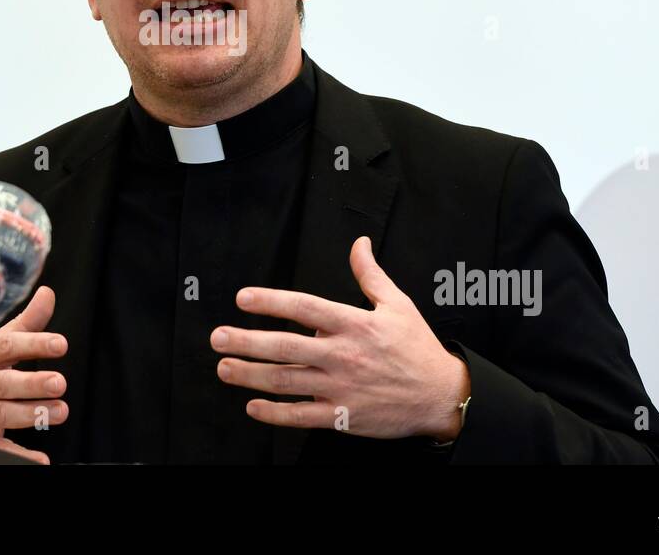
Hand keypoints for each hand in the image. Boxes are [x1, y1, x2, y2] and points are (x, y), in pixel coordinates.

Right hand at [0, 285, 68, 463]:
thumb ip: (26, 323)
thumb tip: (47, 294)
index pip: (7, 345)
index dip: (34, 344)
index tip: (60, 344)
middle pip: (2, 382)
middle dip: (32, 383)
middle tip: (60, 383)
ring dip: (31, 413)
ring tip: (60, 411)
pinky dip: (16, 454)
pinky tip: (39, 458)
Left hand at [210, 236, 469, 439]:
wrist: (441, 396)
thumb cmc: (417, 349)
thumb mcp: (398, 304)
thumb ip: (370, 274)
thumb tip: (359, 244)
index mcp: (353, 324)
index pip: (303, 307)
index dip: (270, 302)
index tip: (243, 299)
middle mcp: (342, 354)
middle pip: (284, 346)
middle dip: (245, 341)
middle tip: (217, 337)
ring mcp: (340, 387)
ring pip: (285, 380)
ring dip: (250, 375)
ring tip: (224, 367)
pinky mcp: (342, 416)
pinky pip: (300, 415)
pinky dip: (274, 413)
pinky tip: (253, 406)